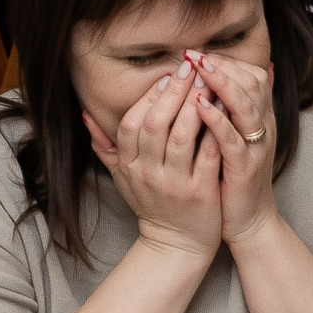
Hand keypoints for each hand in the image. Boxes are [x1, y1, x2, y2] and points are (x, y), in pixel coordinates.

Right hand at [82, 68, 222, 263]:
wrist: (176, 246)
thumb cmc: (152, 204)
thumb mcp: (122, 178)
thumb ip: (105, 146)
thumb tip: (85, 115)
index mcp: (129, 167)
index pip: (131, 123)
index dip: (148, 97)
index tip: (166, 75)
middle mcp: (148, 174)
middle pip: (155, 124)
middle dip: (173, 92)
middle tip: (190, 67)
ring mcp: (174, 184)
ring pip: (183, 136)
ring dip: (196, 106)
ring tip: (209, 82)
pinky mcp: (201, 193)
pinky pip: (209, 155)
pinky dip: (217, 131)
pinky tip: (226, 112)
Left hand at [191, 51, 282, 244]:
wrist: (247, 221)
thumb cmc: (231, 177)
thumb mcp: (231, 139)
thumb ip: (225, 111)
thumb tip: (215, 83)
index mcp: (257, 118)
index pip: (249, 76)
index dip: (225, 62)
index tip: (196, 52)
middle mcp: (261, 127)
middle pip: (251, 84)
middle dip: (222, 66)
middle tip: (193, 53)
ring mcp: (255, 147)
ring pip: (246, 106)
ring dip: (222, 84)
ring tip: (200, 68)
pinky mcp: (245, 167)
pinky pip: (233, 138)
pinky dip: (218, 120)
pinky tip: (199, 106)